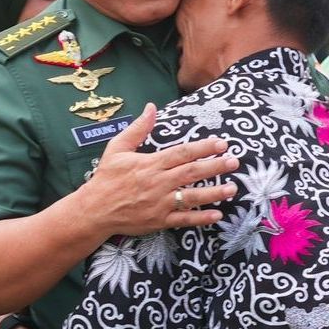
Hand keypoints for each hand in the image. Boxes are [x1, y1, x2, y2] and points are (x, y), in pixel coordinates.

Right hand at [80, 102, 237, 236]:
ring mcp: (160, 203)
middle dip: (215, 166)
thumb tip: (151, 107)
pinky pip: (184, 220)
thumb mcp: (118, 148)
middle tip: (234, 162)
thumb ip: (138, 128)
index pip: (182, 153)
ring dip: (214, 192)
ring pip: (192, 197)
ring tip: (232, 188)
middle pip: (192, 173)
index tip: (221, 143)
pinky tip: (217, 215)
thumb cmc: (107, 177)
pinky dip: (201, 218)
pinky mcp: (160, 220)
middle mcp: (158, 183)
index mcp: (151, 163)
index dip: (203, 147)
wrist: (94, 209)